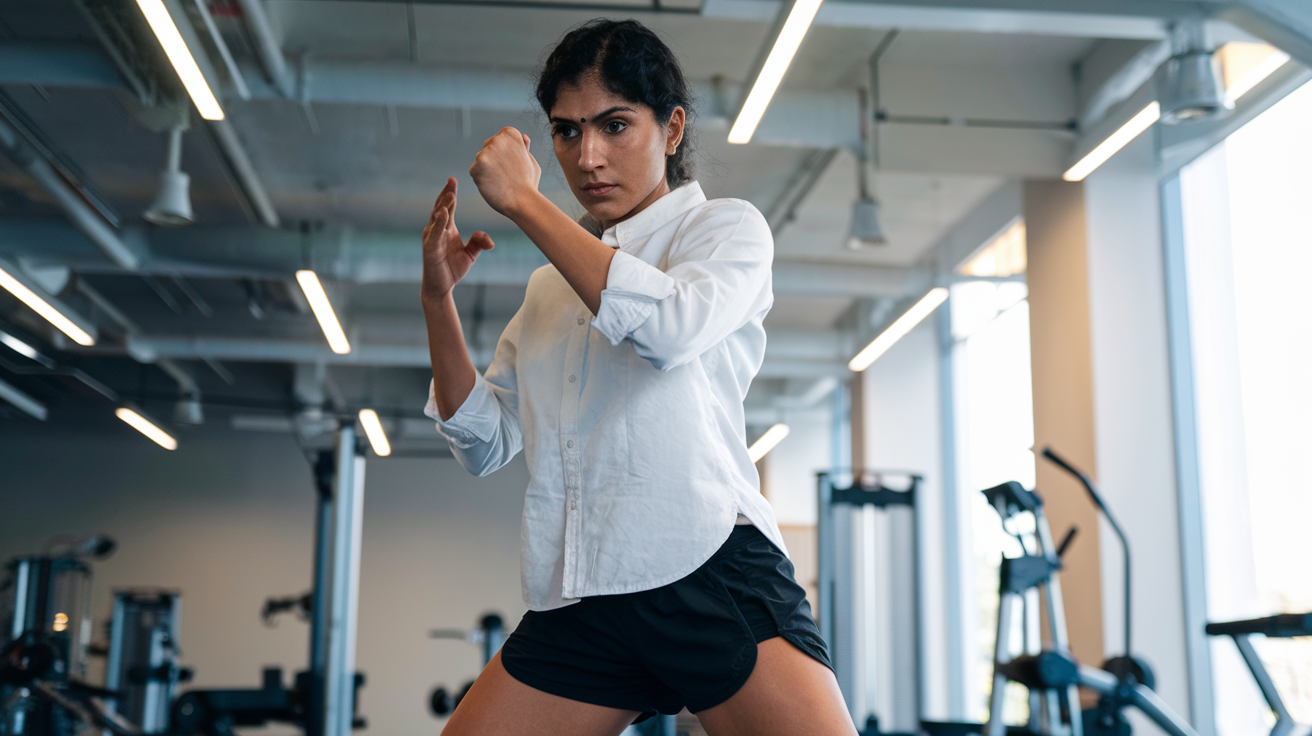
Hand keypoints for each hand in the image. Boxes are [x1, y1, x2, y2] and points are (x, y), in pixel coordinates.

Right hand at [421, 177, 493, 301]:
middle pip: (440, 207)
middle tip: (452, 180)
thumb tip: (491, 241)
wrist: (441, 287)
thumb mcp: (471, 254)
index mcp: (446, 228)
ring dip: (442, 205)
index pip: (448, 206)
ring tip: (450, 194)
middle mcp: (437, 230)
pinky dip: (438, 223)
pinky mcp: (430, 249)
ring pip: (436, 218)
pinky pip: (434, 234)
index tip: (454, 179)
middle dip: (446, 193)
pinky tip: (444, 213)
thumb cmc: (452, 269)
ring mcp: (431, 238)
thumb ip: (479, 243)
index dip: (450, 193)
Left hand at [469, 127, 541, 216]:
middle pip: (488, 146)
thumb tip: (524, 136)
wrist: (522, 201)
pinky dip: (481, 179)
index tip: (513, 163)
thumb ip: (524, 148)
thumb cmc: (528, 183)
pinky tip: (493, 185)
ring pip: (481, 159)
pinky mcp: (476, 166)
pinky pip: (474, 170)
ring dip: (487, 169)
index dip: (507, 152)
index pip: (501, 137)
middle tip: (507, 174)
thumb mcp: (531, 161)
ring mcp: (485, 153)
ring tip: (501, 181)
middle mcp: (497, 140)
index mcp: (511, 134)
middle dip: (494, 158)